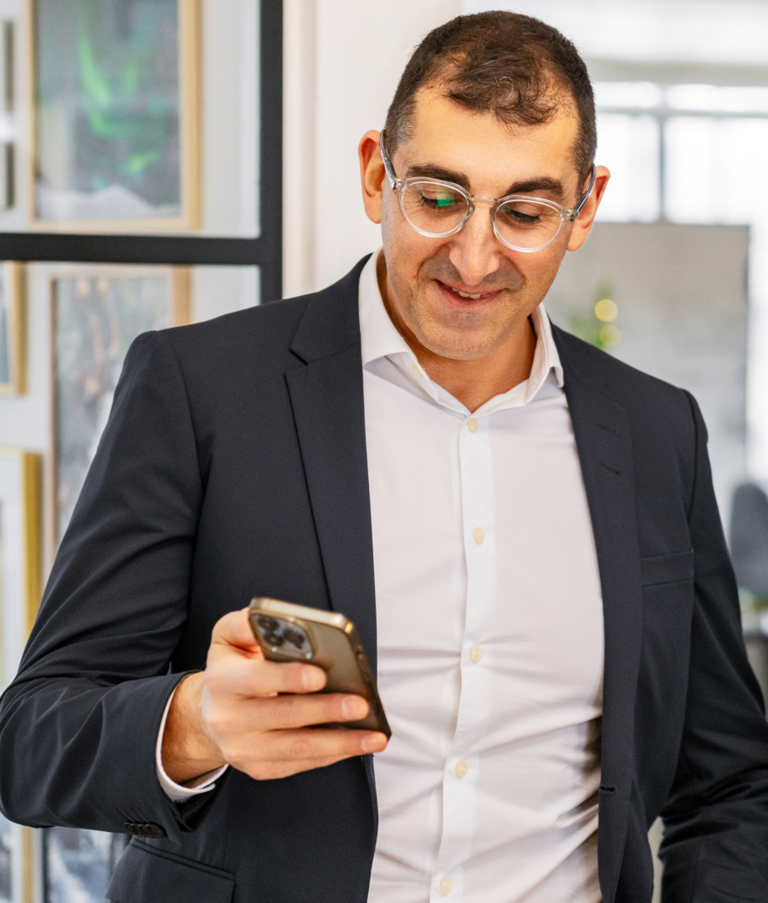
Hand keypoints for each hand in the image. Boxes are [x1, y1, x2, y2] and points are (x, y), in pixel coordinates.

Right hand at [161, 608, 387, 782]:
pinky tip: (358, 744)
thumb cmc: (230, 670)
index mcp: (225, 681)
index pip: (258, 679)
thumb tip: (277, 618)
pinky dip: (332, 754)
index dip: (289, 678)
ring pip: (298, 748)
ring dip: (340, 743)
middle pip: (284, 716)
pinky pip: (301, 763)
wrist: (208, 718)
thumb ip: (245, 623)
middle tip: (360, 705)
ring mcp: (245, 749)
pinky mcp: (261, 768)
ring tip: (374, 736)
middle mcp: (231, 719)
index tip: (320, 675)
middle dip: (326, 710)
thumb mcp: (227, 639)